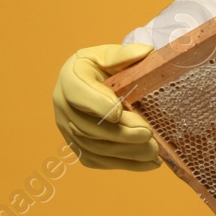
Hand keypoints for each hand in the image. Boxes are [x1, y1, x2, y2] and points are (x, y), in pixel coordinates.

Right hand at [51, 43, 160, 170]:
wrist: (93, 81)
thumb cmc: (103, 66)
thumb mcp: (111, 54)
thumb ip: (126, 54)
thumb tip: (146, 51)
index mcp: (70, 77)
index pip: (78, 93)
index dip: (97, 104)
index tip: (120, 111)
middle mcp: (63, 105)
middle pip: (88, 127)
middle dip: (120, 134)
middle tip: (147, 134)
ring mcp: (68, 128)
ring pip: (94, 148)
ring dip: (125, 153)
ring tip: (153, 152)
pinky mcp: (78, 145)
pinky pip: (98, 160)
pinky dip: (124, 164)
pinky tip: (147, 163)